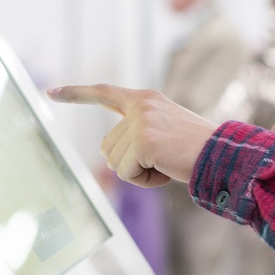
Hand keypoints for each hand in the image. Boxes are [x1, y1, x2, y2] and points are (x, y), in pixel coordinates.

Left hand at [47, 84, 217, 187]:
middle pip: (107, 146)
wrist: (223, 155)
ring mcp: (141, 123)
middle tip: (162, 159)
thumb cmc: (196, 150)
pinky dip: (144, 181)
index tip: (50, 93)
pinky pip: (126, 173)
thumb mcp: (165, 131)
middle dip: (129, 162)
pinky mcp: (143, 142)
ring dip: (138, 173)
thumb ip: (137, 132)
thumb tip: (108, 154)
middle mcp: (141, 106)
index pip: (104, 93)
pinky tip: (165, 171)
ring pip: (115, 162)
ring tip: (166, 164)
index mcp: (145, 99)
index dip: (76, 94)